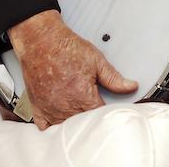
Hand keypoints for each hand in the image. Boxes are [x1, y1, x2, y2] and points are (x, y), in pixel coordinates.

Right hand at [8, 10, 137, 129]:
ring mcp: (50, 110)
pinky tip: (59, 115)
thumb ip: (114, 78)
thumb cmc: (67, 48)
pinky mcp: (37, 108)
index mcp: (83, 97)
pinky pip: (45, 127)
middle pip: (83, 124)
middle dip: (90, 117)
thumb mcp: (96, 60)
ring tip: (78, 108)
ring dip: (73, 121)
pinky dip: (52, 125)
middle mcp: (66, 107)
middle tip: (92, 104)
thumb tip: (131, 87)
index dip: (107, 113)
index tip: (108, 107)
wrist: (42, 41)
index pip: (100, 116)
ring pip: (66, 127)